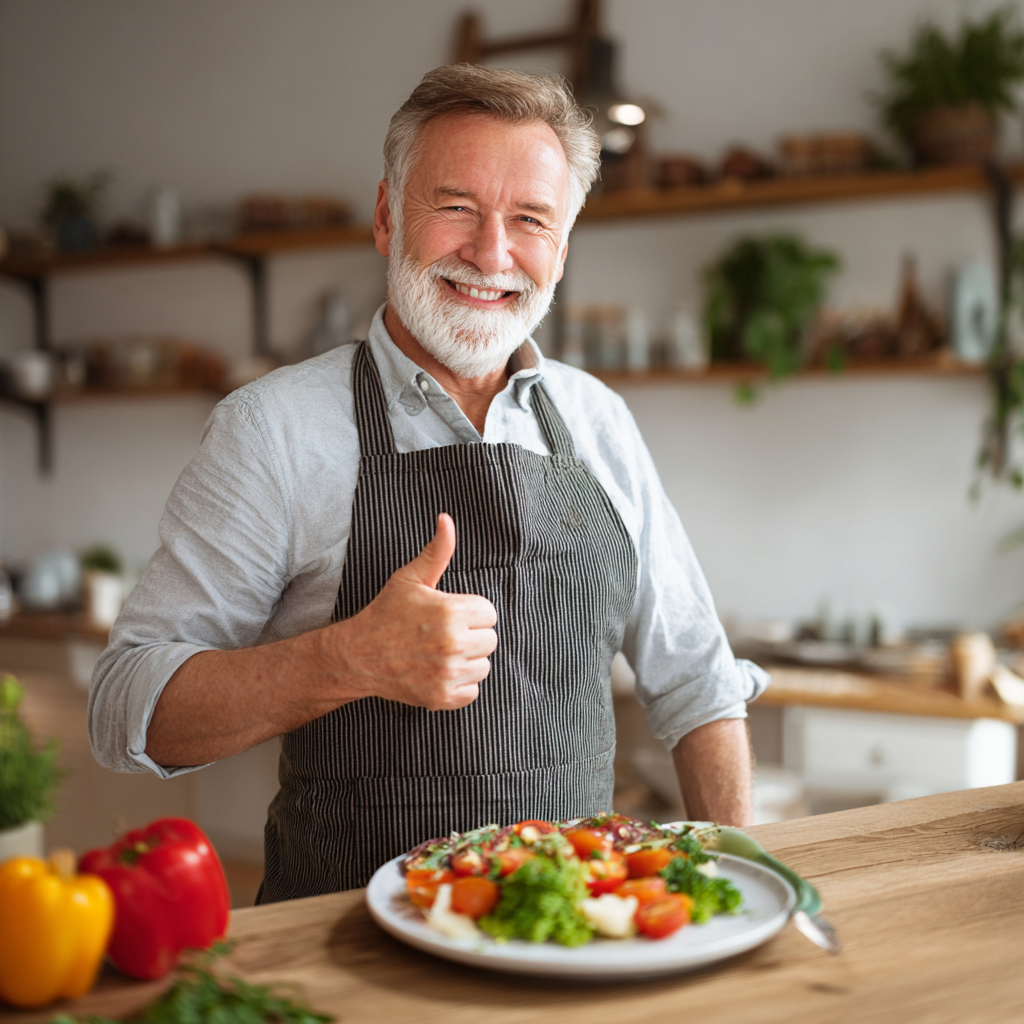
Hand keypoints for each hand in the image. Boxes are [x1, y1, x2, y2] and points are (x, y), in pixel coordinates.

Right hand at [325, 513, 497, 710]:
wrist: (358, 656)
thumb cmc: (386, 614)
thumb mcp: (411, 579)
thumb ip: (437, 551)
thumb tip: (447, 519)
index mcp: (450, 612)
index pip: (489, 613)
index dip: (470, 612)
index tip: (448, 615)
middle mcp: (453, 644)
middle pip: (490, 640)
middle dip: (471, 636)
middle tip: (442, 635)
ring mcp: (448, 674)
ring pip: (484, 666)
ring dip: (467, 661)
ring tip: (439, 653)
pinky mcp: (442, 698)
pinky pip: (472, 691)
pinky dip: (459, 685)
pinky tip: (438, 672)